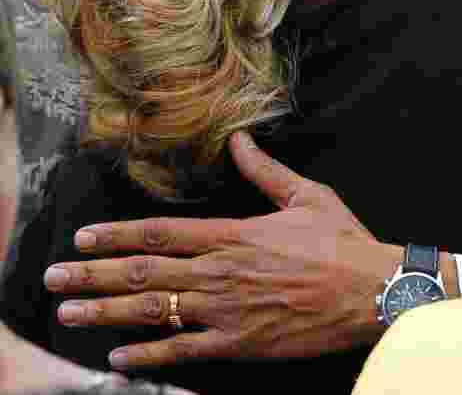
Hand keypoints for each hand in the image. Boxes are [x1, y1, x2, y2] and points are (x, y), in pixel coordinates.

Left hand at [43, 131, 402, 369]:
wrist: (372, 291)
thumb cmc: (342, 241)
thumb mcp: (308, 196)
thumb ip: (266, 170)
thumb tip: (239, 139)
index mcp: (235, 234)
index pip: (161, 232)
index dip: (116, 234)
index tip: (83, 235)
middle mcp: (221, 272)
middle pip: (144, 271)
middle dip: (93, 273)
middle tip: (54, 276)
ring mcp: (226, 311)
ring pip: (152, 310)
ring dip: (105, 311)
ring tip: (69, 312)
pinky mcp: (238, 343)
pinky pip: (181, 351)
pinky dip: (146, 354)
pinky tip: (117, 357)